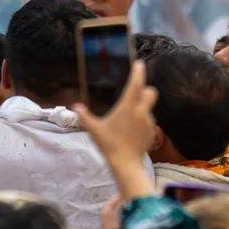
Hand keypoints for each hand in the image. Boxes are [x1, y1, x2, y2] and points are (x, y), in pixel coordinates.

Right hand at [74, 60, 156, 199]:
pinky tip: (133, 130)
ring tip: (129, 117)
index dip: (138, 72)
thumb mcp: (95, 130)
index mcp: (128, 107)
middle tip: (136, 91)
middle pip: (151, 92)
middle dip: (146, 88)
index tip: (138, 64)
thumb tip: (76, 107)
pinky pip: (149, 120)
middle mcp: (141, 111)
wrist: (126, 165)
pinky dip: (143, 120)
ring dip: (142, 107)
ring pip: (149, 107)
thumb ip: (85, 117)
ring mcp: (149, 122)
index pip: (136, 83)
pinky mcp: (152, 133)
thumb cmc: (109, 145)